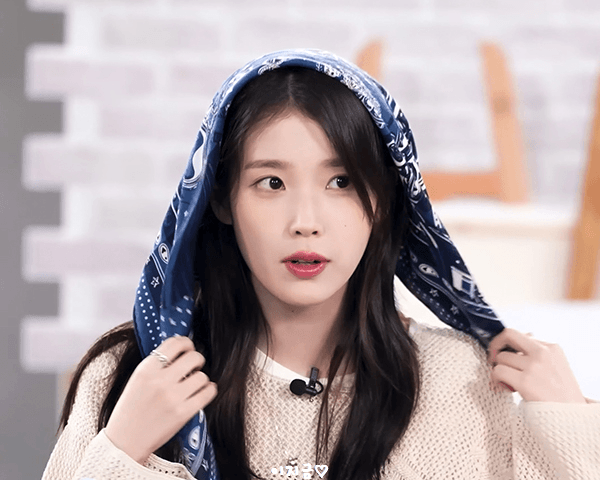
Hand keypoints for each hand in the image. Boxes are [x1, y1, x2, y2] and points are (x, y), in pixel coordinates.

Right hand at [105, 336, 217, 463]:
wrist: (124, 442)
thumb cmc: (131, 410)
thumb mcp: (137, 380)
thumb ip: (156, 365)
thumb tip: (181, 350)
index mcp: (146, 370)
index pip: (174, 343)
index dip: (186, 343)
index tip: (188, 348)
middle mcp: (159, 381)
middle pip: (193, 357)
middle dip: (197, 360)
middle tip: (194, 367)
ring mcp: (172, 398)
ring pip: (202, 376)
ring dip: (201, 378)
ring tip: (195, 384)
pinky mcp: (183, 413)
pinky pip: (207, 393)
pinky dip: (209, 390)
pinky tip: (203, 392)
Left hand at [487, 328, 585, 402]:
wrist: (571, 418)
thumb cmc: (561, 395)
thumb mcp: (555, 367)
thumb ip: (537, 353)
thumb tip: (524, 337)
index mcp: (552, 348)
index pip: (519, 334)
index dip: (506, 344)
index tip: (502, 353)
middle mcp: (543, 353)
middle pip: (507, 335)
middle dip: (495, 346)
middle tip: (493, 360)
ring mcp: (534, 366)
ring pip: (501, 358)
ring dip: (498, 371)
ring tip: (507, 383)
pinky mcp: (525, 381)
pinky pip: (498, 371)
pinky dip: (496, 380)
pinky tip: (504, 388)